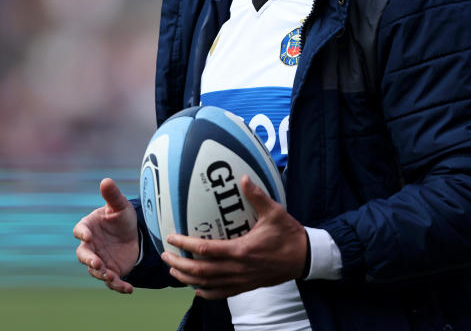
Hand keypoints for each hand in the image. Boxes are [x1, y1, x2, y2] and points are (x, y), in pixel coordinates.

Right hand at [73, 177, 138, 293]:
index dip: (82, 233)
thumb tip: (106, 180)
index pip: (80, 230)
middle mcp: (90, 246)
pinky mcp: (111, 272)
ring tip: (112, 277)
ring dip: (103, 275)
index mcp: (88, 227)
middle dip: (89, 260)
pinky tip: (128, 289)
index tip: (87, 236)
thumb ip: (112, 195)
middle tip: (97, 263)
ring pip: (96, 271)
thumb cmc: (121, 217)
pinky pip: (111, 281)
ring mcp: (99, 260)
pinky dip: (118, 286)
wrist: (134, 234)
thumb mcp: (120, 206)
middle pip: (83, 255)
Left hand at [161, 175, 306, 298]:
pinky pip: (221, 293)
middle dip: (179, 264)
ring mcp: (241, 280)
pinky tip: (197, 288)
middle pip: (200, 271)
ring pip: (207, 284)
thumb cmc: (289, 234)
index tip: (171, 237)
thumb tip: (243, 178)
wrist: (304, 258)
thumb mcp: (275, 212)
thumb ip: (257, 196)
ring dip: (187, 279)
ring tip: (174, 270)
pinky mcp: (246, 287)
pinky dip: (206, 292)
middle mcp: (238, 269)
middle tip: (166, 255)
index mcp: (241, 250)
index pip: (205, 249)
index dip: (185, 244)